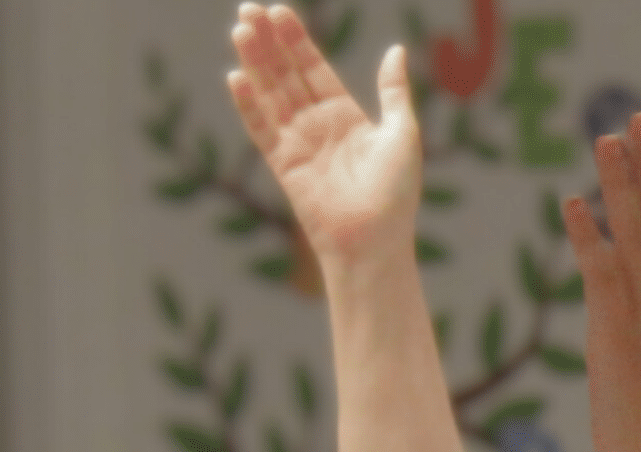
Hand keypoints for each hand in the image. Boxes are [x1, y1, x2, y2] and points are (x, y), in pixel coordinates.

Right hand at [226, 5, 420, 269]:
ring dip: (255, 63)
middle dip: (269, 42)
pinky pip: (261, 129)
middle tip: (250, 9)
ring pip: (271, 94)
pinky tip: (237, 76)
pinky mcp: (283, 165)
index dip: (297, 41)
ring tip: (241, 29)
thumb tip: (396, 49)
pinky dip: (249, 104)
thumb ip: (393, 91)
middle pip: (287, 75)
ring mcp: (298, 144)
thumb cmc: (395, 193)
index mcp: (346, 117)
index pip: (315, 69)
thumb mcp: (403, 133)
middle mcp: (318, 127)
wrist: (374, 241)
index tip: (279, 11)